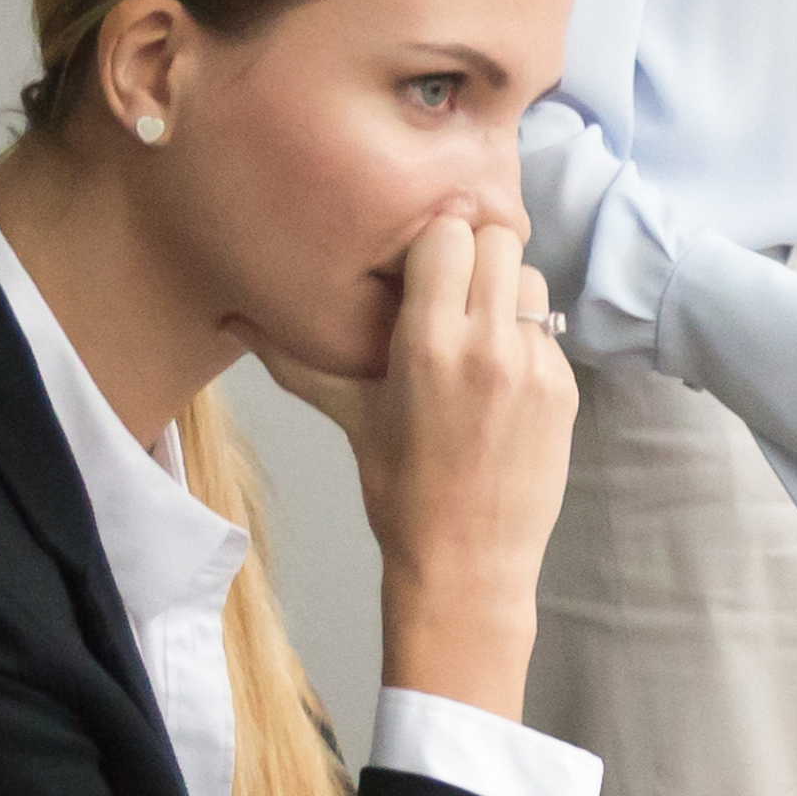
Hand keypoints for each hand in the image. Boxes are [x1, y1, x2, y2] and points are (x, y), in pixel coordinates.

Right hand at [341, 211, 573, 720]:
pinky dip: (527, 338)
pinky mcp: (566, 389)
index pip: (448, 234)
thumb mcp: (350, 414)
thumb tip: (230, 320)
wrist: (467, 561)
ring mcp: (536, 366)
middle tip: (451, 286)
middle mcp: (488, 345)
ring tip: (478, 328)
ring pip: (530, 279)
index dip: (434, 241)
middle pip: (497, 240)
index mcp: (428, 342)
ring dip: (506, 291)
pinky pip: (549, 331)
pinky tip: (501, 374)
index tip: (419, 265)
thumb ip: (295, 359)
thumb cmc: (399, 490)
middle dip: (473, 253)